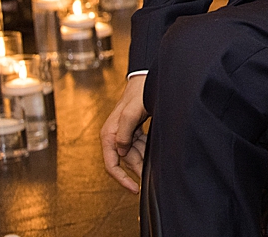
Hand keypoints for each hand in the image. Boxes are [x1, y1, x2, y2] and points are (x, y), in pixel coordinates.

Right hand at [102, 74, 148, 192]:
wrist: (146, 80)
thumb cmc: (138, 94)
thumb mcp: (131, 112)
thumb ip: (124, 132)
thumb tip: (120, 151)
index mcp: (109, 134)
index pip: (111, 164)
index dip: (122, 179)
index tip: (134, 188)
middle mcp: (114, 136)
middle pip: (125, 161)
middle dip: (139, 169)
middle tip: (154, 176)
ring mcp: (123, 133)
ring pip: (133, 154)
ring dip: (144, 159)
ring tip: (158, 160)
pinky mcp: (133, 130)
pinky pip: (139, 146)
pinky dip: (147, 149)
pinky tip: (156, 147)